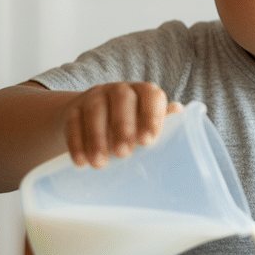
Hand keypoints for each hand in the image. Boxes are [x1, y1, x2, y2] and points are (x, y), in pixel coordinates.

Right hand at [59, 82, 182, 167]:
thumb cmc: (128, 125)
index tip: (148, 140)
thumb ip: (161, 122)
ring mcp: (94, 97)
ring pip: (95, 111)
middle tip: (123, 153)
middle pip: (121, 100)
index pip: (151, 95)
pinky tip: (80, 162)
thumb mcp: (145, 124)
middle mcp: (119, 90)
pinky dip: (76, 143)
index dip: (151, 115)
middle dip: (123, 126)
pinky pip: (73, 123)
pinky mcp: (73, 110)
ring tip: (100, 164)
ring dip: (96, 138)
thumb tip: (182, 118)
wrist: (88, 119)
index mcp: (142, 92)